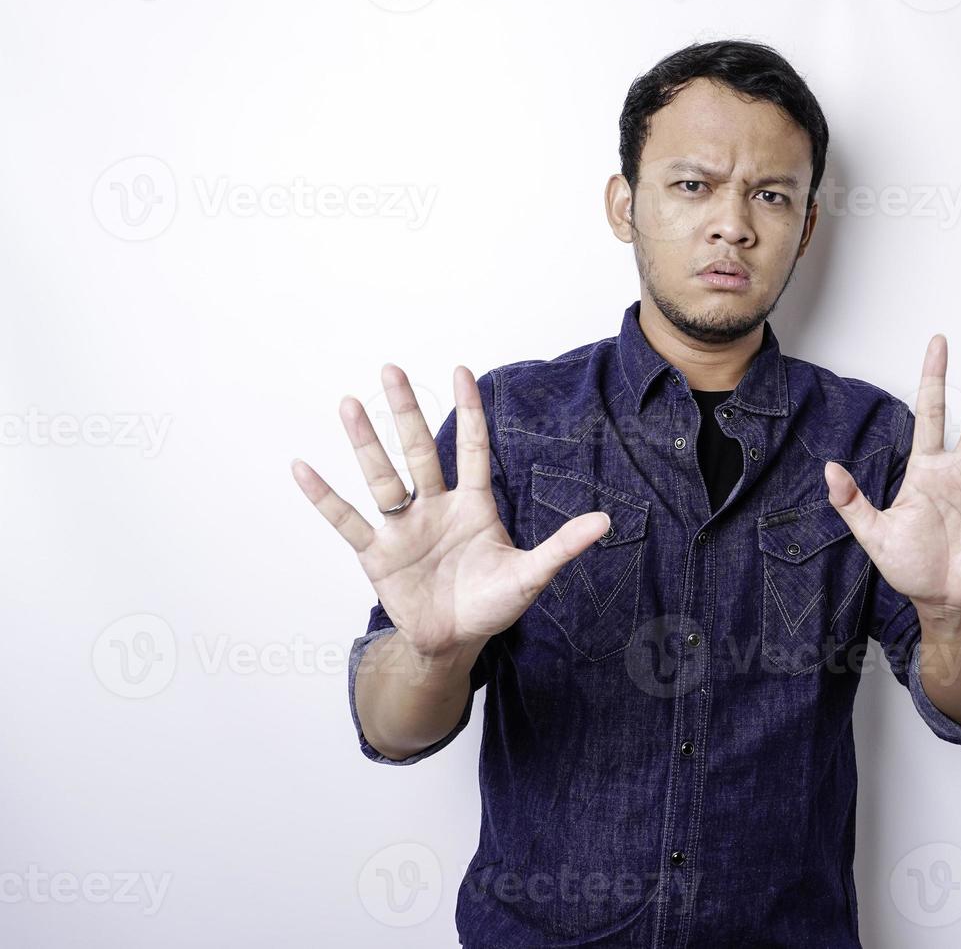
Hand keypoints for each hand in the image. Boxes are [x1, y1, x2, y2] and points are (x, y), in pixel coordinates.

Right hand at [290, 364, 610, 660]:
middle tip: (391, 369)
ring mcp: (402, 528)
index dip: (468, 412)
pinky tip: (303, 467)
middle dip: (406, 412)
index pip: (471, 449)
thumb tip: (605, 521)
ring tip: (349, 403)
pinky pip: (347, 521)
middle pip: (418, 451)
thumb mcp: (531, 575)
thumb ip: (562, 546)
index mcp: (473, 505)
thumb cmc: (492, 604)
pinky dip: (324, 497)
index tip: (461, 370)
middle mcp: (434, 507)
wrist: (455, 642)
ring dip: (365, 442)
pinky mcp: (377, 554)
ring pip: (382, 476)